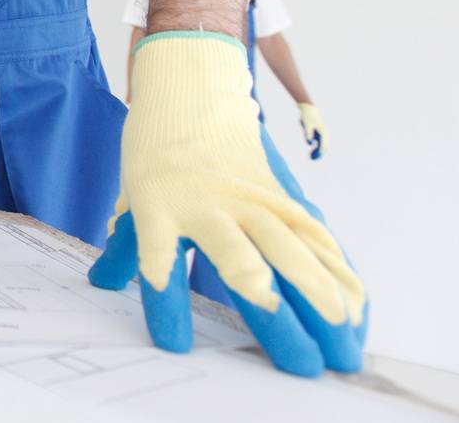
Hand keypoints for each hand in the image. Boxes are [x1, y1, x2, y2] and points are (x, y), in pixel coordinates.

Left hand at [88, 33, 365, 375]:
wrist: (192, 94)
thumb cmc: (158, 154)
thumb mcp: (133, 194)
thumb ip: (124, 246)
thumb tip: (100, 283)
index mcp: (159, 205)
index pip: (157, 259)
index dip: (166, 303)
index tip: (175, 344)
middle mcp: (209, 203)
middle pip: (241, 262)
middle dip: (272, 314)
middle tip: (297, 364)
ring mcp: (251, 197)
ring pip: (291, 250)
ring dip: (320, 300)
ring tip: (342, 347)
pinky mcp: (282, 195)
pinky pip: (317, 237)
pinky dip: (339, 273)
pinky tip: (358, 310)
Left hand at [297, 102, 327, 159]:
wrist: (308, 110)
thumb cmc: (308, 117)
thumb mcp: (307, 125)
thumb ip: (308, 134)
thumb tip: (310, 143)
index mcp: (323, 132)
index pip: (324, 145)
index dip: (320, 152)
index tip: (315, 157)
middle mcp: (324, 134)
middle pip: (324, 147)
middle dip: (319, 154)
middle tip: (312, 160)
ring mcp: (321, 134)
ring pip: (321, 146)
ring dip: (317, 152)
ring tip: (311, 158)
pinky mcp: (317, 134)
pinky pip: (318, 144)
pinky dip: (315, 148)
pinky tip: (311, 153)